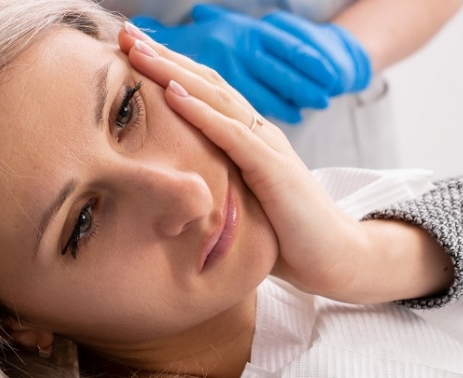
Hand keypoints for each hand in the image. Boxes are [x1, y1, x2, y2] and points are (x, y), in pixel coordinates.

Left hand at [119, 27, 449, 303]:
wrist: (336, 258)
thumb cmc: (288, 239)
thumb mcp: (241, 205)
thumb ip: (215, 187)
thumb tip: (172, 192)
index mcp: (250, 140)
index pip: (205, 94)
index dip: (169, 70)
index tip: (130, 52)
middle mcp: (260, 134)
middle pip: (207, 84)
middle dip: (164, 58)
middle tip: (126, 34)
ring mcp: (269, 148)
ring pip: (216, 99)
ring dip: (174, 73)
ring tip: (138, 52)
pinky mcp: (274, 170)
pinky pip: (232, 135)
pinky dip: (201, 112)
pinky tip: (172, 93)